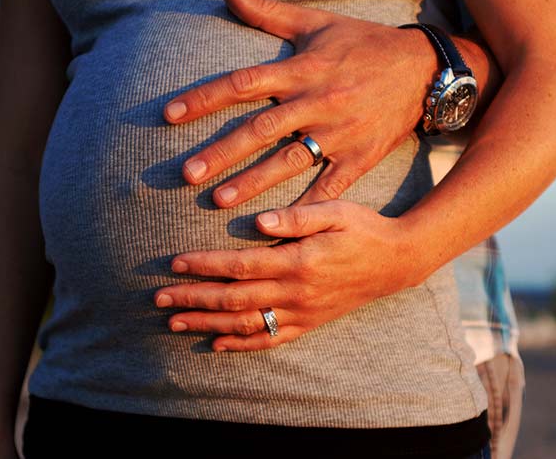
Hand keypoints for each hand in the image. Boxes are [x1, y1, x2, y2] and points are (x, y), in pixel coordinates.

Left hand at [153, 201, 422, 350]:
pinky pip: (270, 339)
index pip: (240, 265)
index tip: (174, 263)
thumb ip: (297, 217)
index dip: (205, 265)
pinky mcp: (309, 323)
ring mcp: (302, 313)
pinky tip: (216, 344)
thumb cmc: (364, 229)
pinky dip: (241, 345)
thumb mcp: (336, 211)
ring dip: (207, 323)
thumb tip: (258, 222)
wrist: (396, 262)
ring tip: (174, 322)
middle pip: (234, 298)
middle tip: (159, 299)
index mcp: (298, 261)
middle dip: (193, 298)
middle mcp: (296, 292)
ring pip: (246, 323)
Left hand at [164, 0, 433, 206]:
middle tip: (186, 174)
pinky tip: (277, 227)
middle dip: (221, 152)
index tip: (169, 115)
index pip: (244, 83)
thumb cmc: (365, 43)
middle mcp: (317, 102)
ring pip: (289, 162)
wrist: (425, 69)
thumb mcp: (318, 23)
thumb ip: (268, 13)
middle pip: (261, 130)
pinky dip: (303, 208)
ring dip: (252, 183)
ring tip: (218, 202)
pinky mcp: (359, 158)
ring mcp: (339, 134)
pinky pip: (328, 188)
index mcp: (303, 70)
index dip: (205, 97)